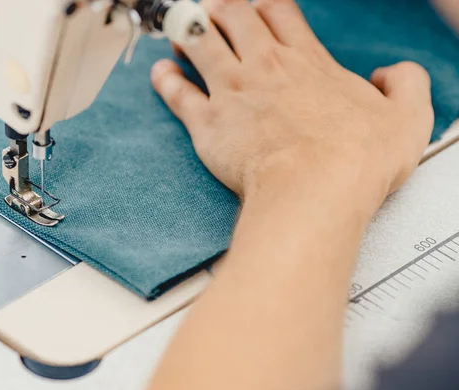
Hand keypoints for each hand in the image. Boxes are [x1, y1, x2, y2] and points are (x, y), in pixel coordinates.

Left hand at [151, 0, 432, 211]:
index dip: (265, 4)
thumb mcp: (407, 117)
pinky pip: (178, 93)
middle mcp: (265, 68)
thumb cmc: (356, 161)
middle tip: (215, 9)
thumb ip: (406, 85)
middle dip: (221, 8)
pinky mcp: (208, 124)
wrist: (315, 192)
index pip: (279, 12)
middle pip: (233, 16)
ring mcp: (232, 93)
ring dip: (188, 32)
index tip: (257, 6)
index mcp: (307, 61)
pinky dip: (166, 79)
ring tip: (182, 31)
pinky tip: (162, 72)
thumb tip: (392, 75)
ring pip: (199, 43)